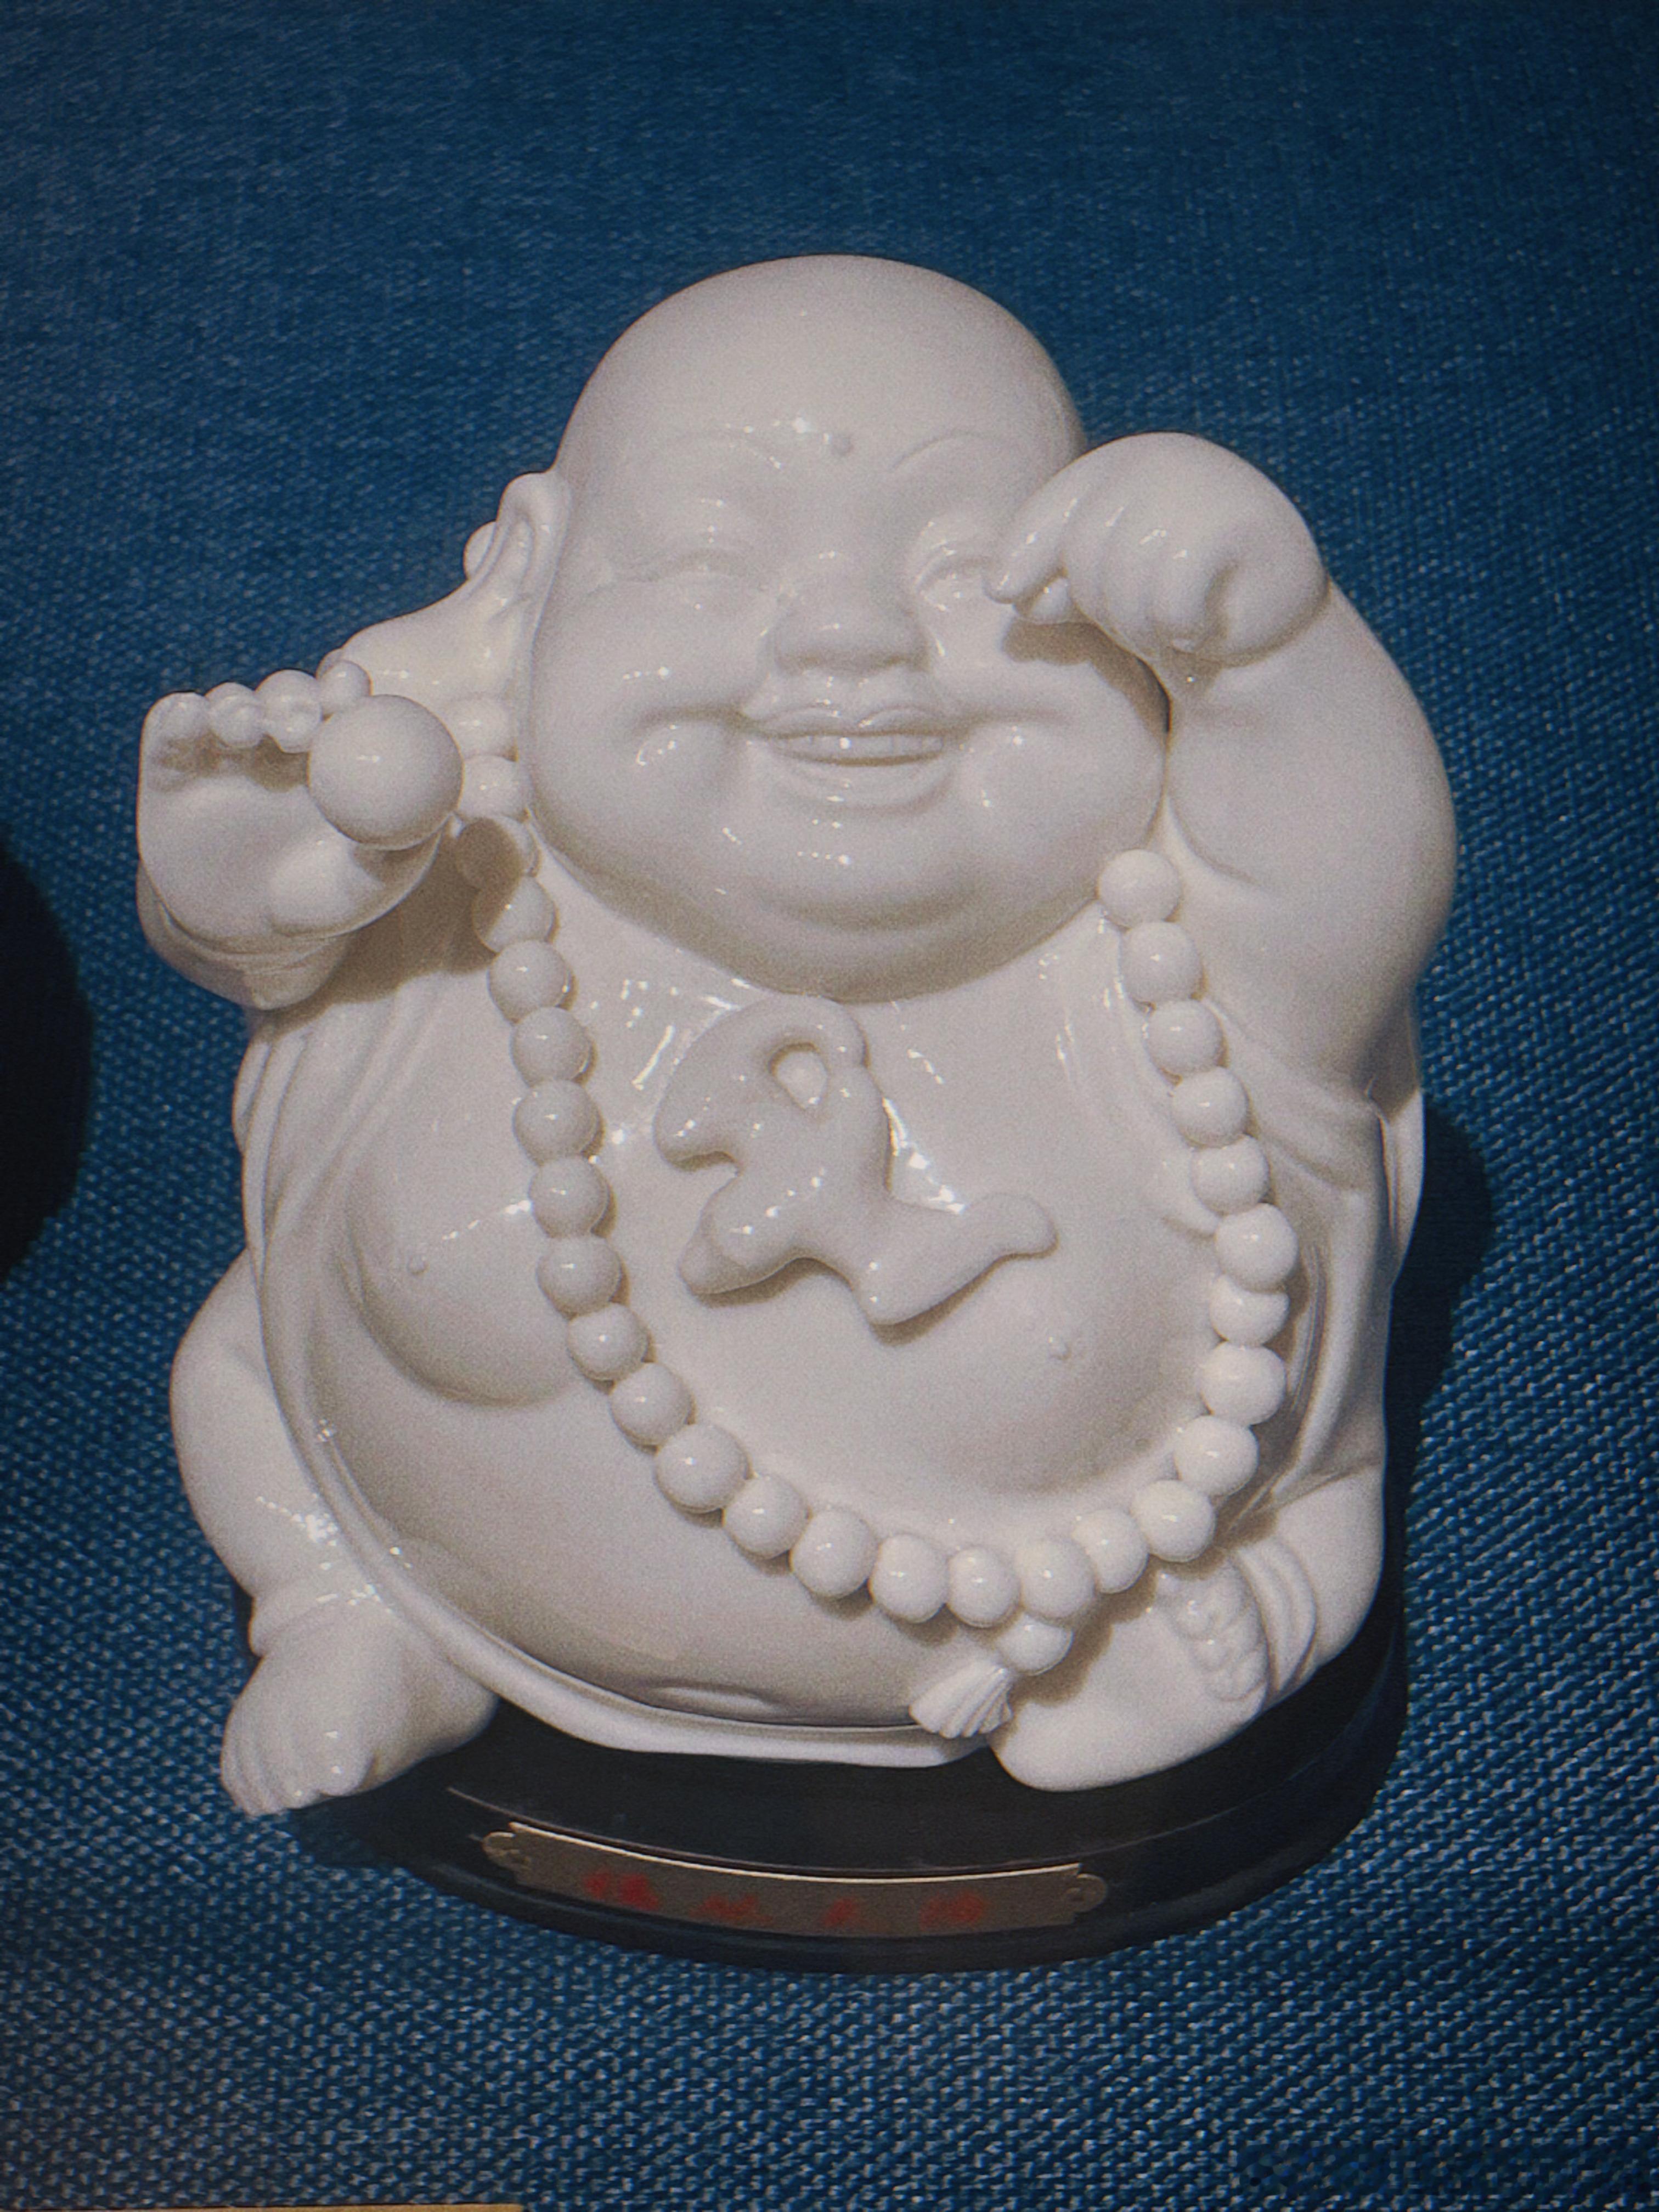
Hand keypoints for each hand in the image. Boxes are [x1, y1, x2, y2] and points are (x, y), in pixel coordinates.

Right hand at [139, 660, 460, 947]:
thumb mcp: (370, 883)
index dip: (346, 688)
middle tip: (302, 724)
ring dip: (240, 706)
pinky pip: (171, 725)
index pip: (343, 700)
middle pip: (287, 695)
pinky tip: (192, 717)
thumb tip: (441, 806)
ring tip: (250, 729)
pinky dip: (181, 716)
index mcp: (335, 751)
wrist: (247, 937)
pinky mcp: (170, 763)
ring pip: (231, 704)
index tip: (351, 693)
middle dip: (295, 700)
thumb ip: (405, 847)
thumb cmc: (324, 903)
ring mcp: (224, 748)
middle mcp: (279, 739)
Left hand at [990, 433, 1326, 671]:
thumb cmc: (1165, 598)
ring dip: (1138, 629)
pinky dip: (1177, 630)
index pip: (1051, 513)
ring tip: (1165, 631)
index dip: (1022, 554)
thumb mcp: (1098, 587)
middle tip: (1135, 625)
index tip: (1002, 591)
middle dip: (1099, 608)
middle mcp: (1159, 462)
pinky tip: (1198, 632)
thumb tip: (1002, 587)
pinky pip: (1172, 600)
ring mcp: (1202, 487)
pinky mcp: (1240, 525)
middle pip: (1084, 552)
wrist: (1260, 618)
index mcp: (1118, 468)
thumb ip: (1050, 580)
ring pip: (1126, 581)